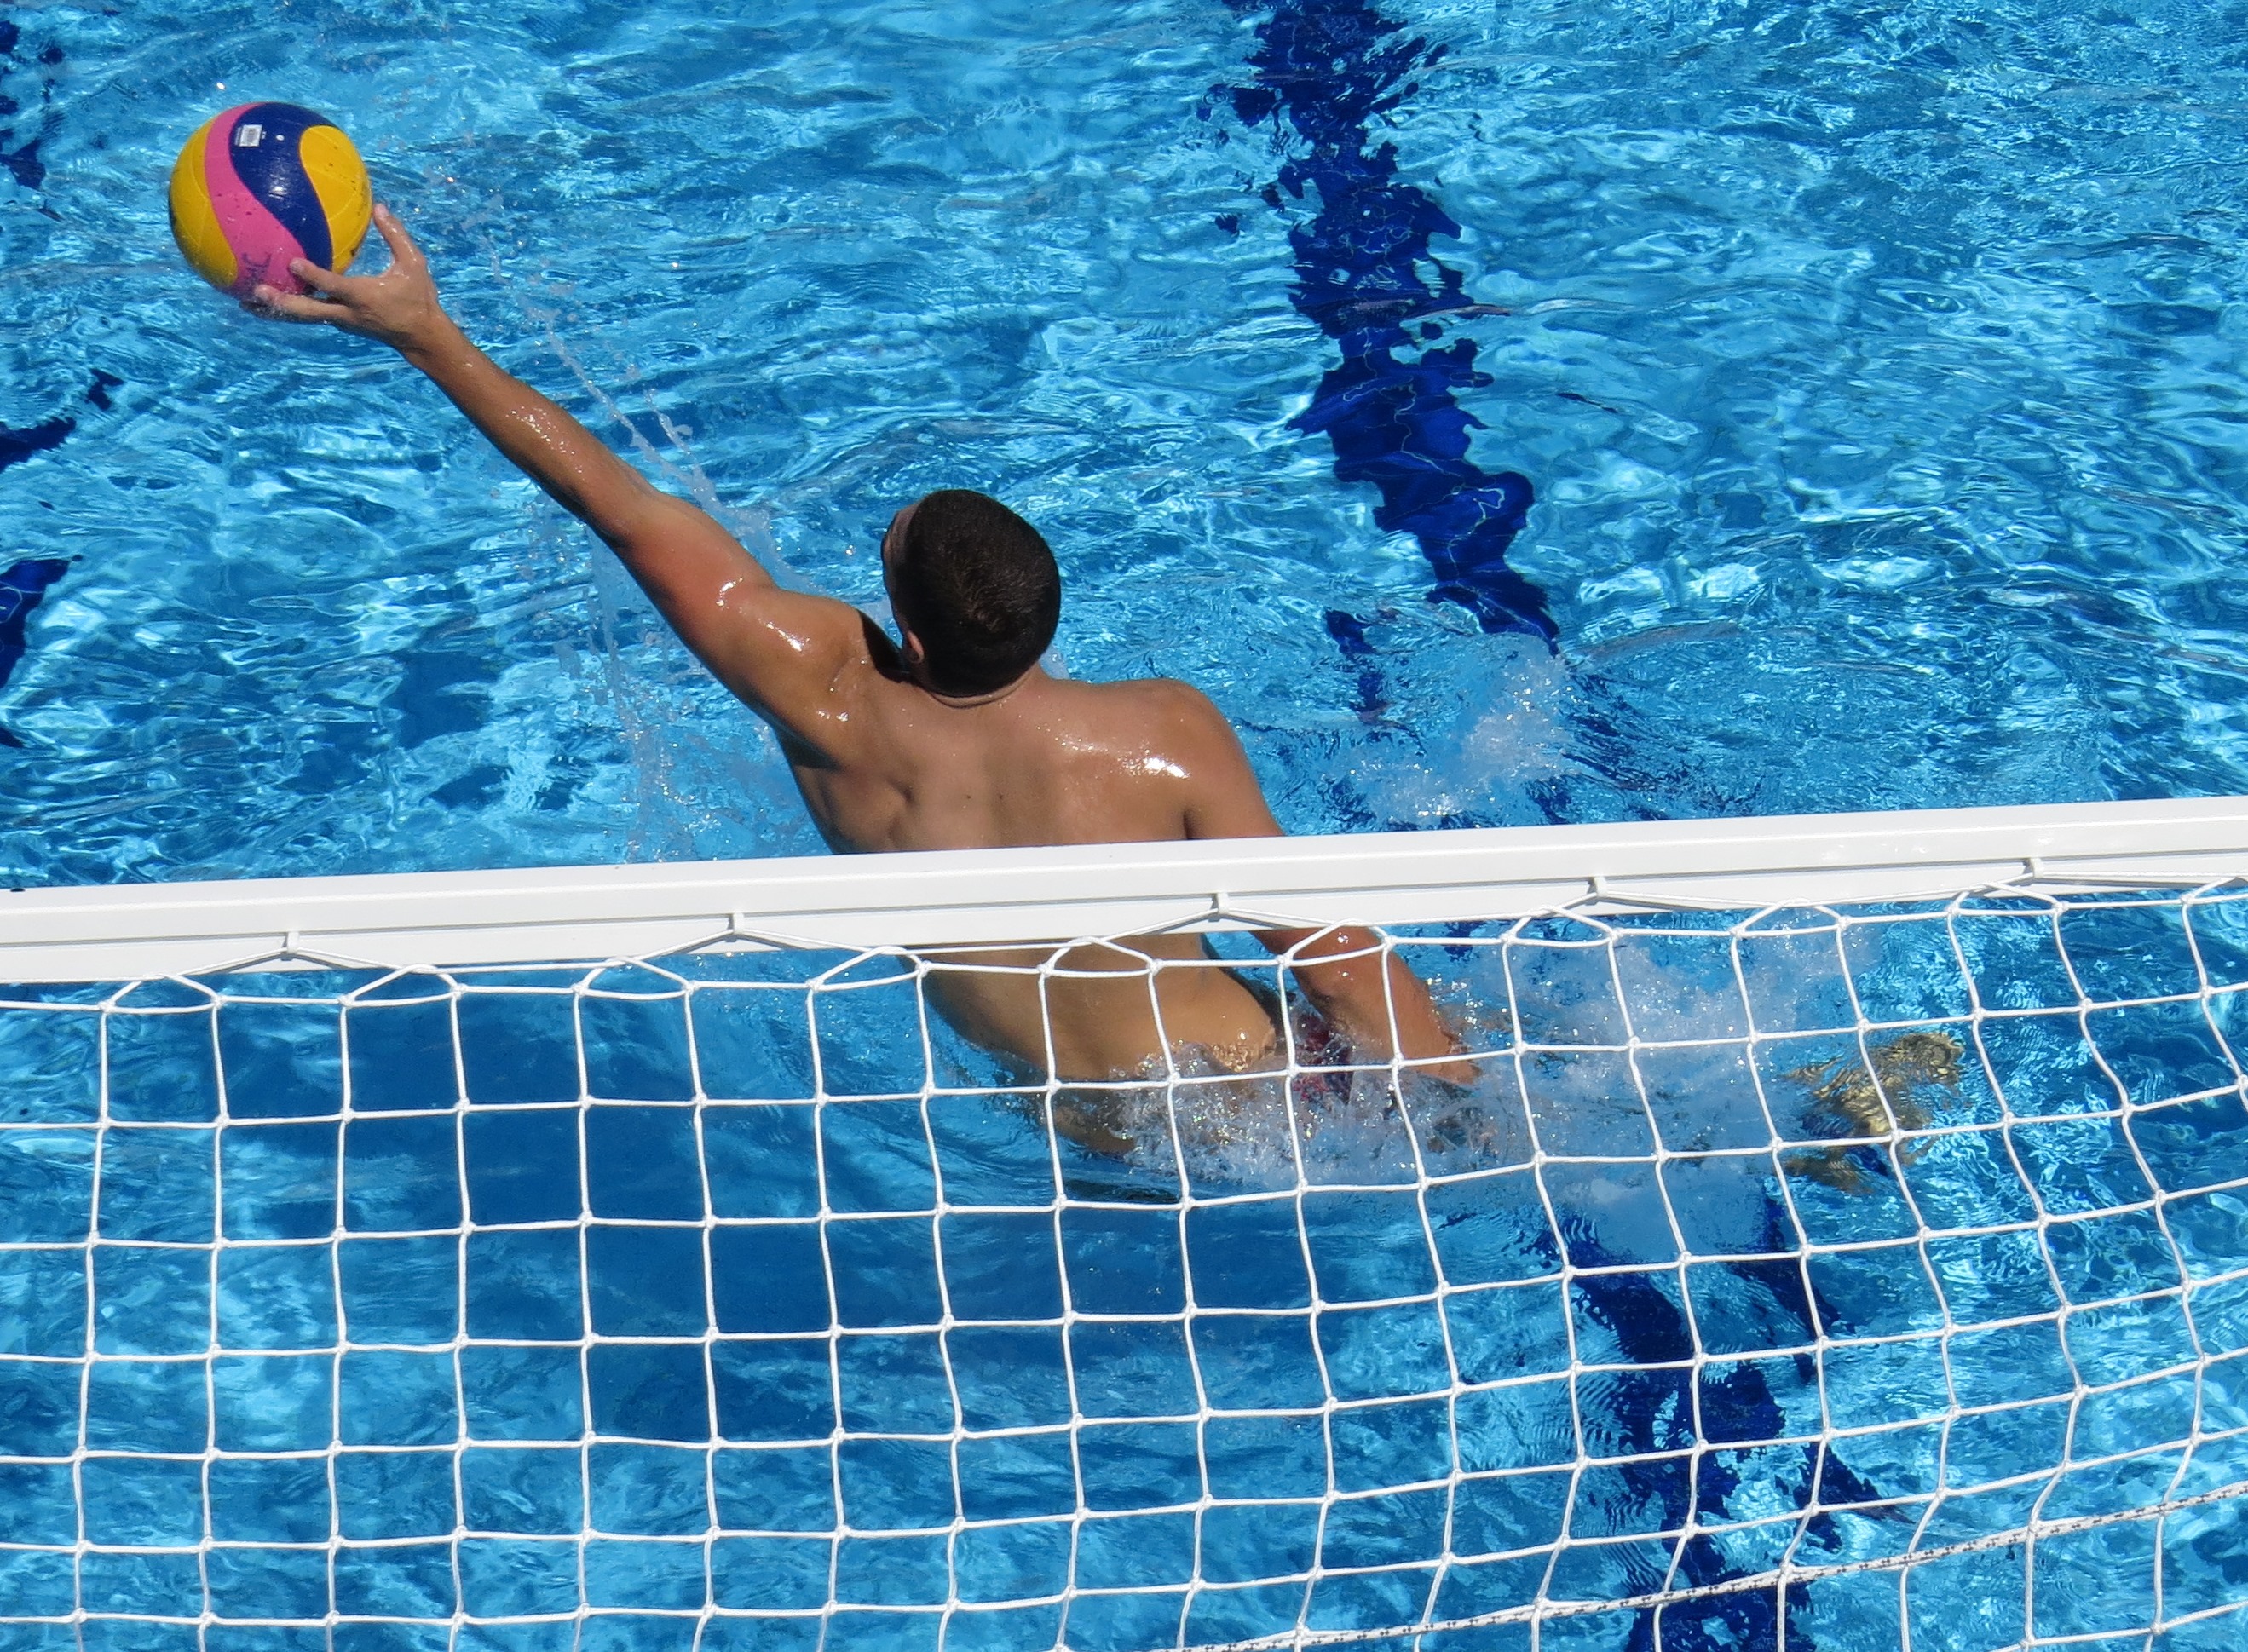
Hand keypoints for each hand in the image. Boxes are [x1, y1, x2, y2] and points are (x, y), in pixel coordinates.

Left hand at [250, 204, 450, 356]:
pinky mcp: (340, 324)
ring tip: (247, 304)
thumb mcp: (414, 264)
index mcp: (364, 296)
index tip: (293, 262)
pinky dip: (288, 312)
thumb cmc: (419, 297)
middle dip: (282, 302)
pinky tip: (269, 303)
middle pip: (308, 310)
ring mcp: (342, 321)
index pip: (334, 286)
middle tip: (257, 290)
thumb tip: (379, 208)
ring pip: (303, 317)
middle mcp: (348, 312)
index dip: (313, 275)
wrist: (421, 336)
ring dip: (276, 311)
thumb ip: (396, 236)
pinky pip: (310, 316)